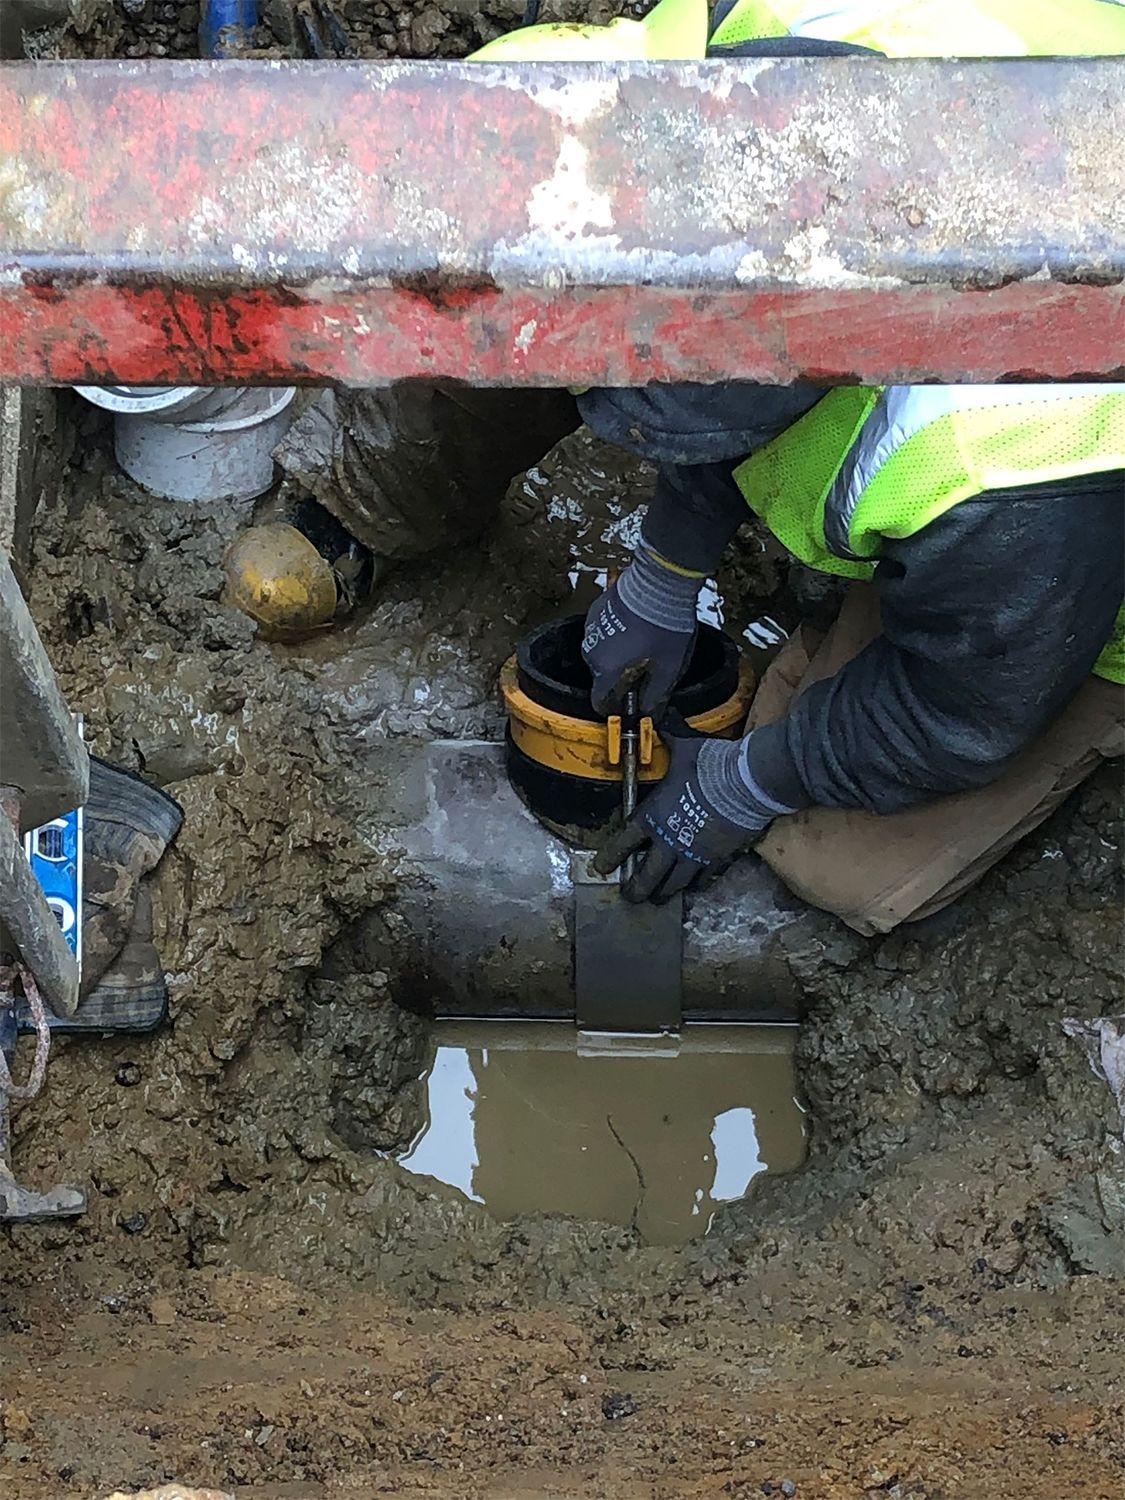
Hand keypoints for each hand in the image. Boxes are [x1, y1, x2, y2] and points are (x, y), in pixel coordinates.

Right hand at [582, 546, 701, 718]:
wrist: (660, 582)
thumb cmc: (665, 625)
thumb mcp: (669, 666)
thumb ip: (657, 693)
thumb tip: (651, 711)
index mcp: (607, 669)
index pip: (599, 700)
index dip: (611, 706)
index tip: (624, 705)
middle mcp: (592, 651)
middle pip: (601, 676)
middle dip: (618, 677)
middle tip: (644, 669)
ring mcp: (592, 627)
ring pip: (601, 652)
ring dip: (616, 654)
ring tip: (642, 644)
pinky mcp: (597, 609)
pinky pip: (603, 631)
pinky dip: (615, 634)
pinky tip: (635, 626)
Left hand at [594, 726, 779, 902]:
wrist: (748, 782)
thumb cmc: (711, 765)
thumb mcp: (684, 745)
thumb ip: (668, 734)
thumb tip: (658, 714)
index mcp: (653, 817)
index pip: (624, 843)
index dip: (610, 857)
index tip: (602, 867)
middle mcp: (670, 842)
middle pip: (647, 876)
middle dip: (636, 889)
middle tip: (631, 897)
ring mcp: (694, 854)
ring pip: (674, 884)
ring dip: (664, 892)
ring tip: (660, 898)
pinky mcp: (718, 859)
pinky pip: (704, 878)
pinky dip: (698, 884)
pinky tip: (695, 886)